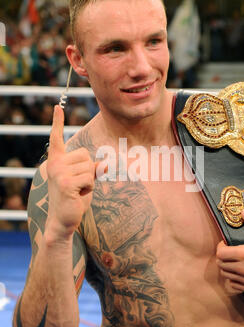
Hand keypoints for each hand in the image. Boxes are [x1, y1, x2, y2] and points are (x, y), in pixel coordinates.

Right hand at [46, 105, 97, 238]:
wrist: (63, 220)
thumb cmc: (74, 198)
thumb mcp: (83, 180)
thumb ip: (91, 169)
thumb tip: (106, 165)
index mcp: (56, 161)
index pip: (56, 138)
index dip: (58, 122)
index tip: (57, 106)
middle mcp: (55, 164)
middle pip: (86, 156)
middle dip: (88, 171)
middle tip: (78, 186)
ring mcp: (59, 173)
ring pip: (90, 168)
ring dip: (89, 181)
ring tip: (78, 191)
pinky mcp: (66, 183)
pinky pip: (90, 178)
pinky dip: (89, 188)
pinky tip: (78, 196)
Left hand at [216, 210, 243, 295]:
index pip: (221, 253)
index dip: (220, 247)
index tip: (225, 244)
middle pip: (220, 264)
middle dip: (222, 257)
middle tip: (228, 252)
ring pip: (226, 275)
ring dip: (226, 268)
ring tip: (233, 262)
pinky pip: (234, 285)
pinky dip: (233, 279)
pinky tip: (239, 273)